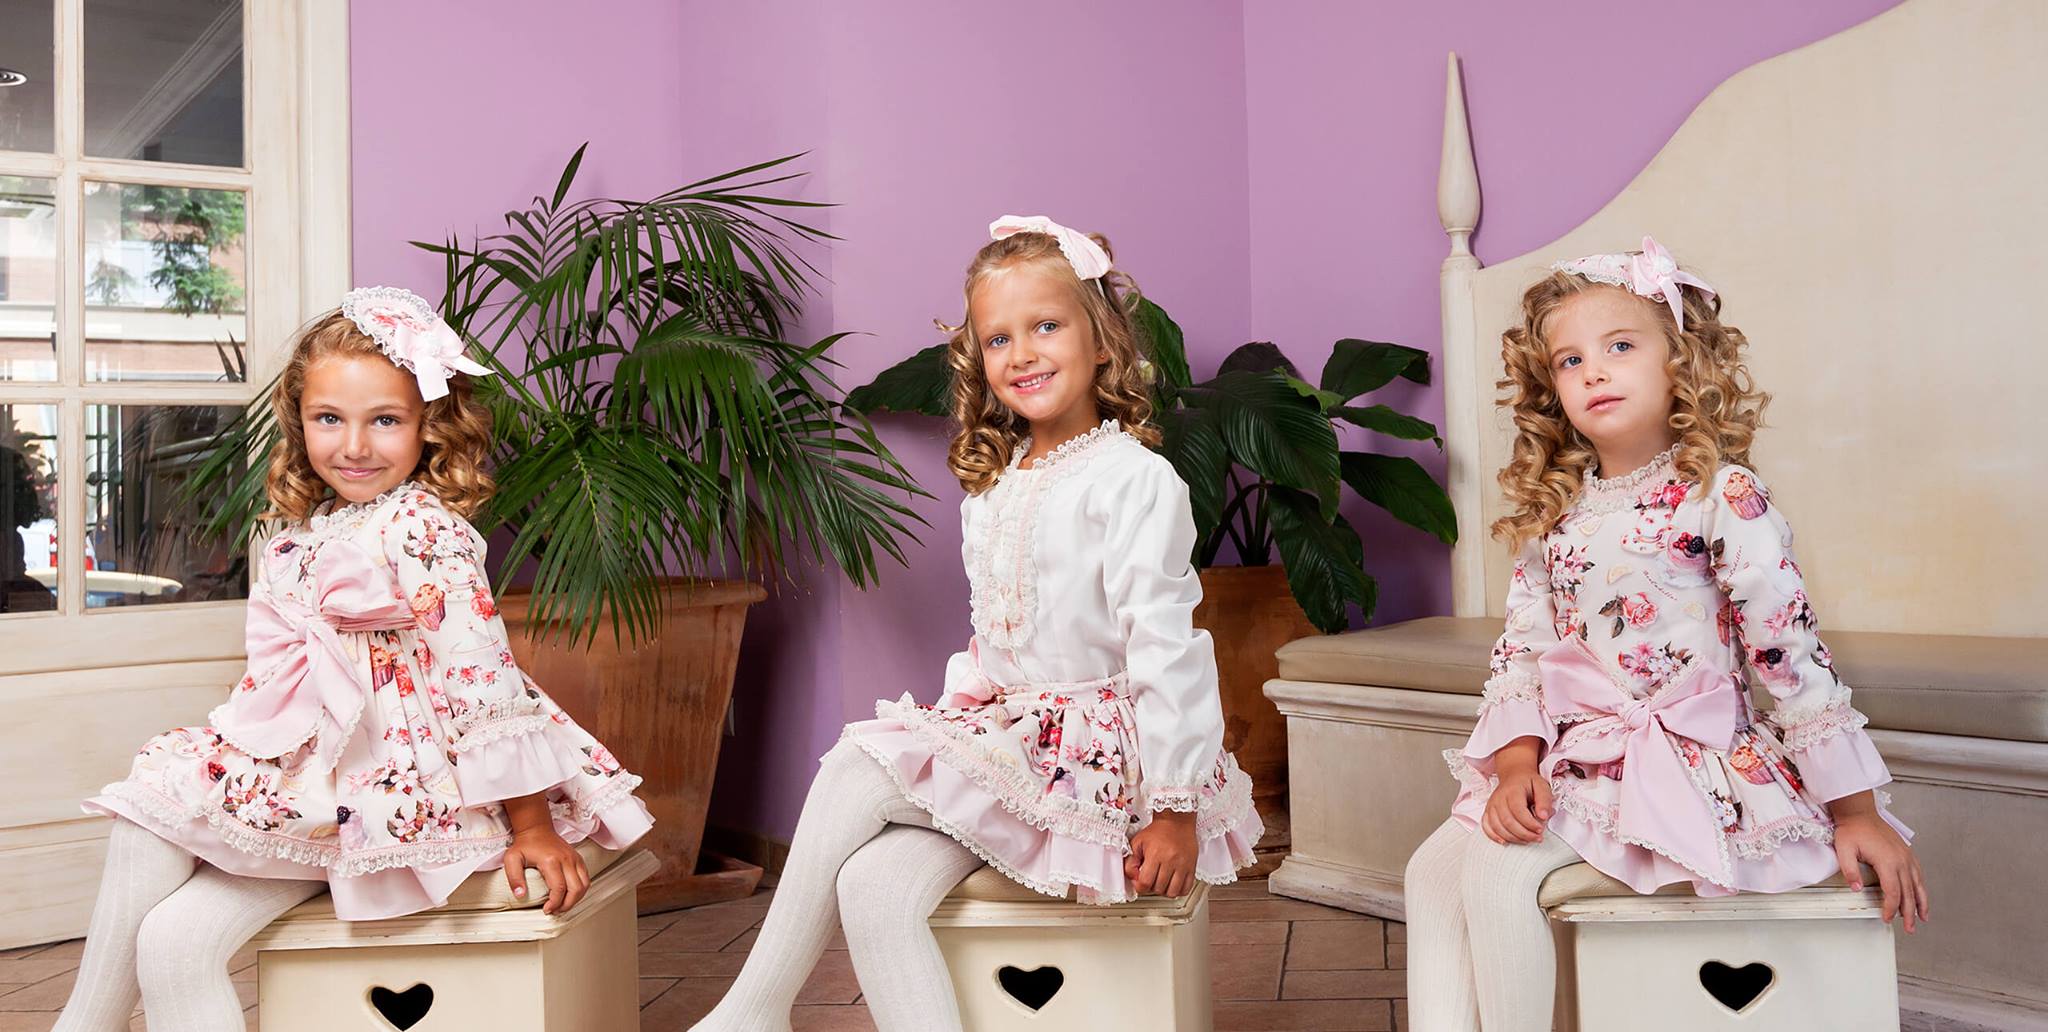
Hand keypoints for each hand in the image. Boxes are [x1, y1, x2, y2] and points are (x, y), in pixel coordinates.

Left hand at [501, 793, 588, 915]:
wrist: (536, 829)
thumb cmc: (525, 844)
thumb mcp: (512, 860)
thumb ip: (514, 878)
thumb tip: (520, 895)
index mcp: (551, 861)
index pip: (559, 888)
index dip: (554, 903)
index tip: (547, 910)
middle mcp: (566, 859)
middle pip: (576, 889)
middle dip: (567, 905)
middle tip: (556, 910)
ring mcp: (574, 858)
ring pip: (584, 884)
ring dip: (576, 898)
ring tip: (563, 905)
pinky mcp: (578, 859)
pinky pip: (585, 878)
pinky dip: (580, 889)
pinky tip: (570, 894)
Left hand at [1125, 810, 1197, 897]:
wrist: (1177, 821)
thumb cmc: (1158, 831)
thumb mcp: (1137, 842)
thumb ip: (1130, 861)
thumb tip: (1132, 876)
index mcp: (1155, 855)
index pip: (1145, 883)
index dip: (1139, 886)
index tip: (1139, 881)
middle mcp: (1170, 861)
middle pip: (1159, 889)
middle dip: (1151, 887)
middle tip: (1150, 879)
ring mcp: (1183, 866)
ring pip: (1173, 892)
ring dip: (1165, 891)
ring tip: (1162, 882)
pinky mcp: (1191, 867)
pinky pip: (1186, 888)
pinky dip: (1178, 890)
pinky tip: (1173, 883)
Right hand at [1481, 738, 1552, 845]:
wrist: (1514, 775)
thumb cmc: (1528, 782)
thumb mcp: (1542, 786)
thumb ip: (1545, 801)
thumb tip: (1544, 816)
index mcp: (1513, 791)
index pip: (1518, 811)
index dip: (1530, 824)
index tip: (1540, 829)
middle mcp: (1499, 798)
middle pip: (1508, 822)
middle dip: (1524, 834)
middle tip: (1537, 837)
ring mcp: (1492, 805)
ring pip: (1498, 827)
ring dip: (1513, 838)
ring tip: (1527, 840)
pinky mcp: (1488, 811)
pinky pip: (1486, 827)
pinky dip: (1494, 836)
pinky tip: (1505, 841)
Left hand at [1829, 793, 1927, 932]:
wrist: (1860, 812)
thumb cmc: (1852, 829)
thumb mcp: (1844, 850)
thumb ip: (1850, 870)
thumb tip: (1856, 889)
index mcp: (1887, 861)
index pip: (1892, 892)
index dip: (1891, 908)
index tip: (1887, 918)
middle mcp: (1901, 860)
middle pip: (1909, 892)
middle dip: (1909, 913)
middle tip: (1910, 929)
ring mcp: (1906, 857)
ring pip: (1918, 885)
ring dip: (1921, 903)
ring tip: (1923, 918)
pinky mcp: (1907, 853)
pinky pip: (1918, 874)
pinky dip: (1921, 888)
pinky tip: (1921, 896)